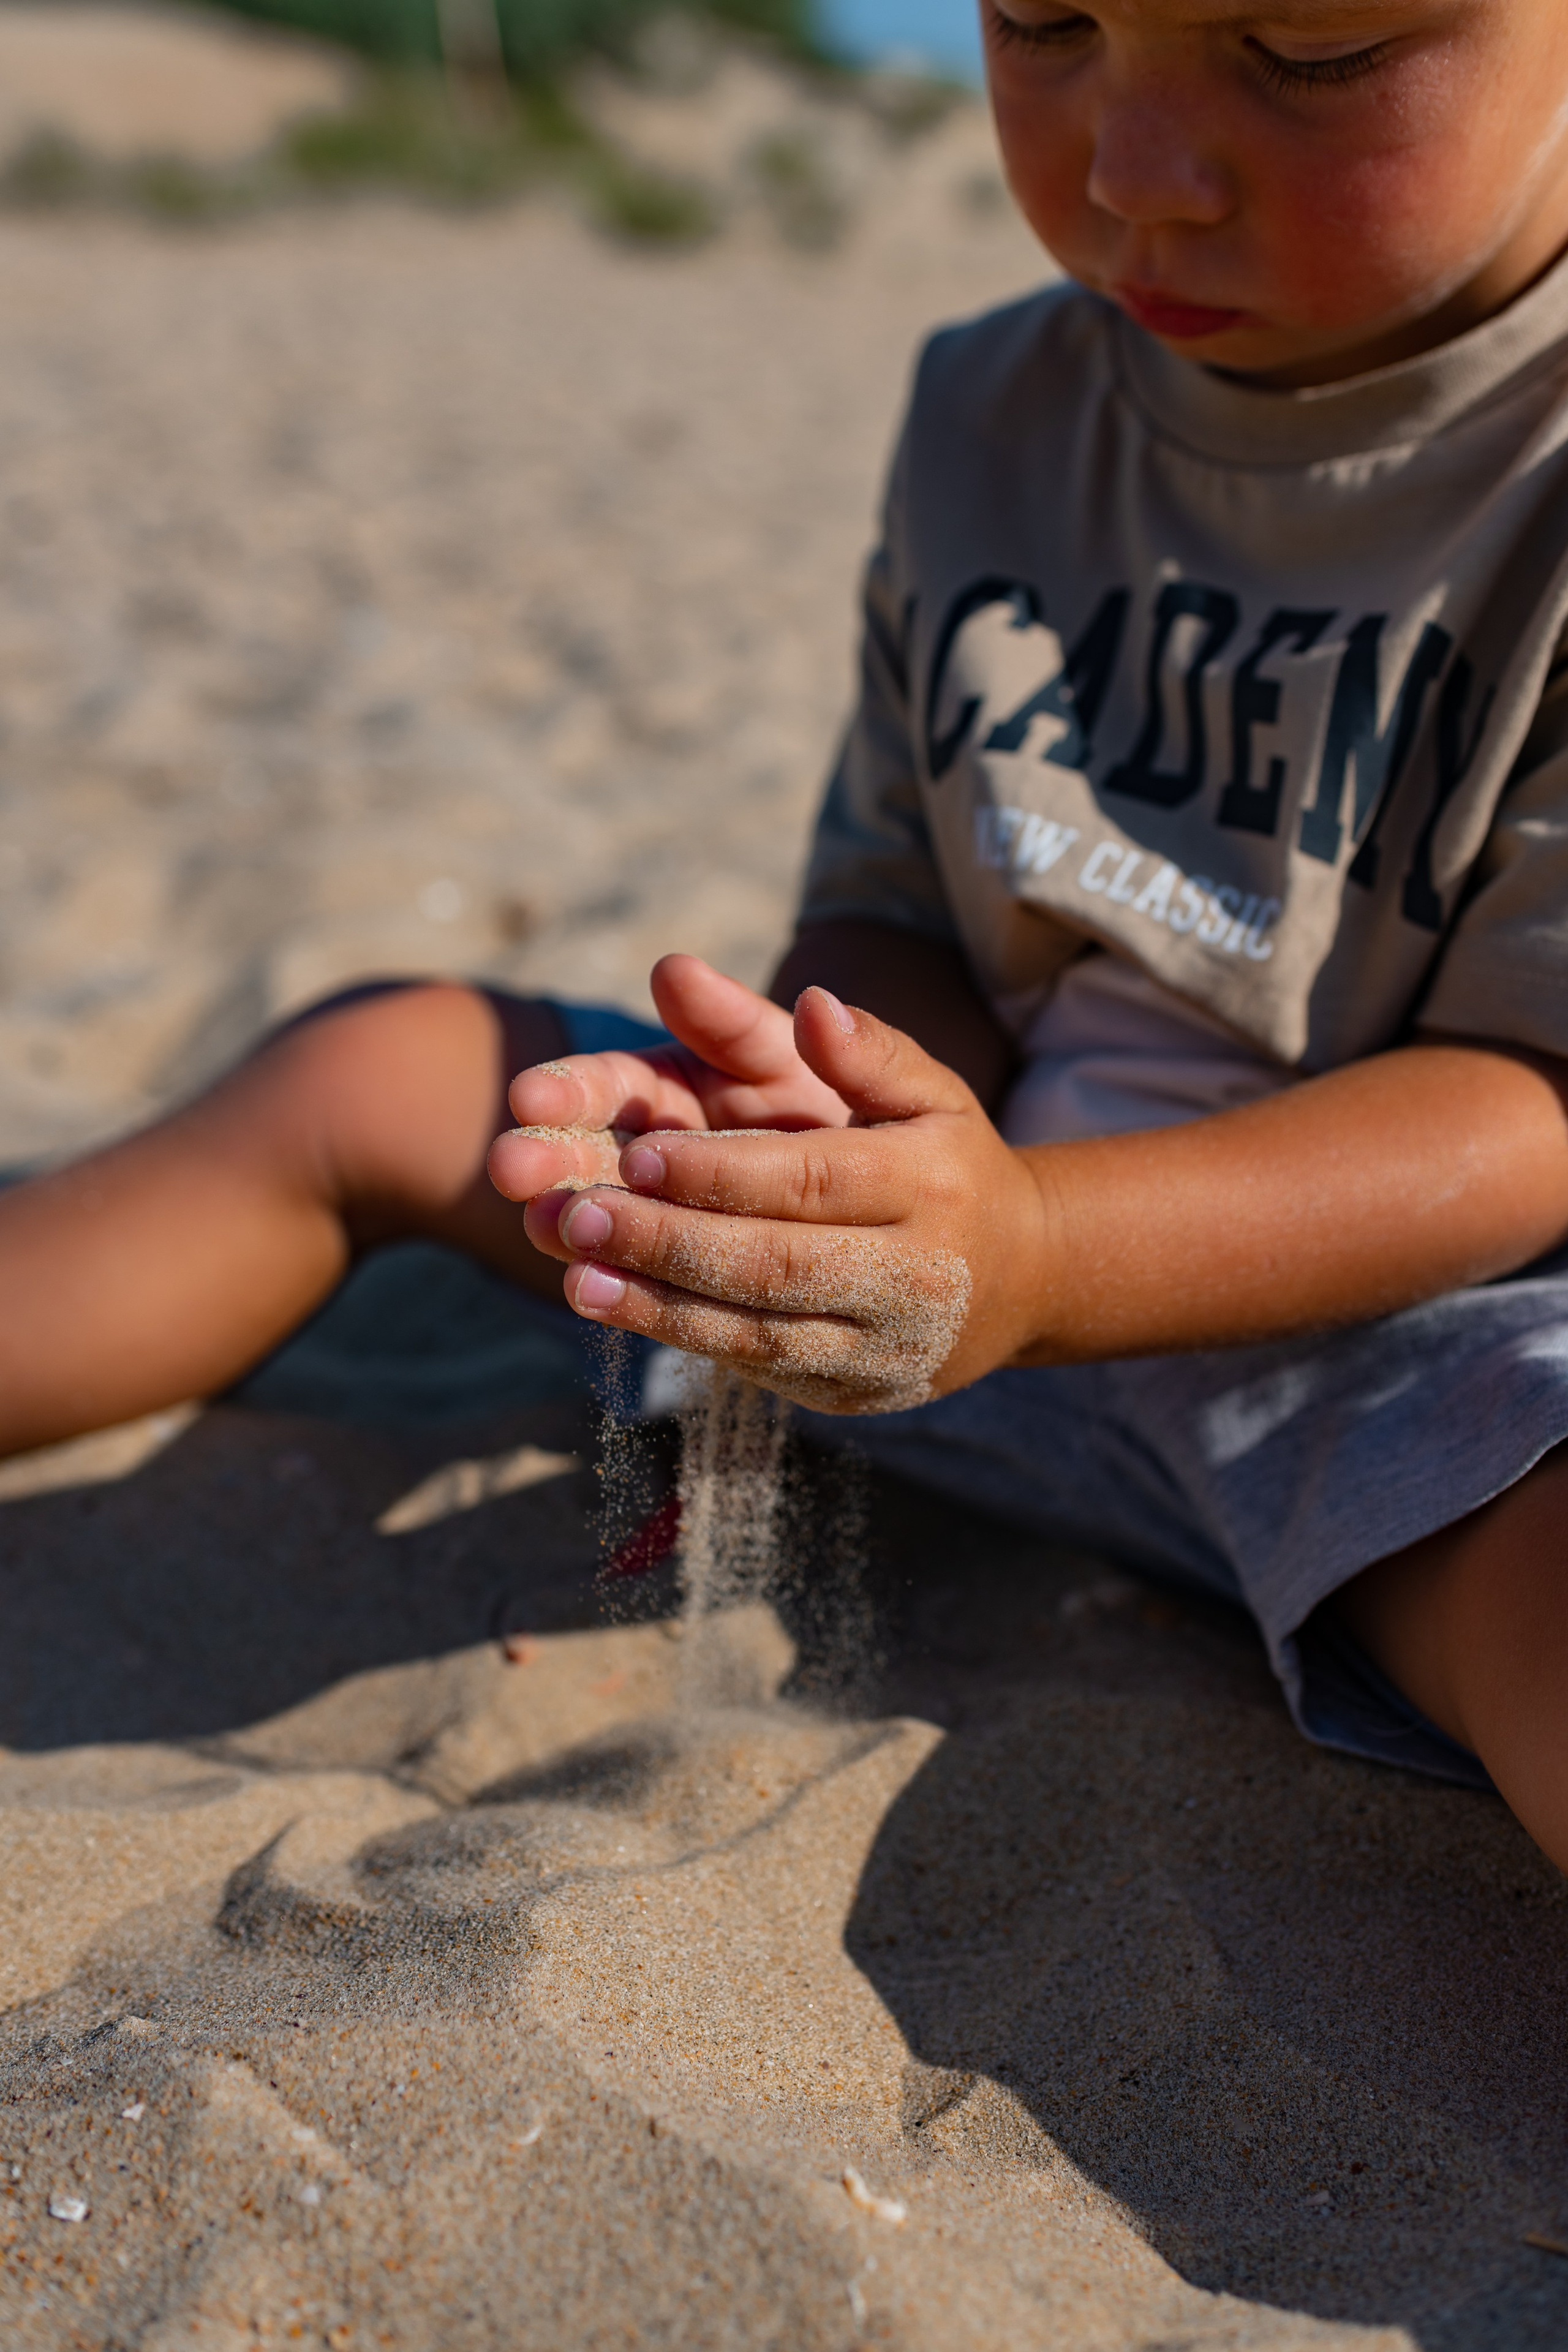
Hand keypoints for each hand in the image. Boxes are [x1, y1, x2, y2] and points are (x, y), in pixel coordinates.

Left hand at [509, 984, 1048, 1413]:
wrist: (1019, 1281)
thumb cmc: (948, 1164)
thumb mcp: (929, 1092)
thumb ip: (868, 1050)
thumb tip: (814, 1004)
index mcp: (931, 1188)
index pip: (812, 1180)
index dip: (721, 1172)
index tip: (638, 1153)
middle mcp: (914, 1278)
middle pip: (776, 1265)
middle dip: (670, 1242)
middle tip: (579, 1214)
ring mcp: (882, 1350)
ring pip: (758, 1332)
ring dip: (657, 1306)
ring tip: (574, 1276)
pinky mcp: (850, 1394)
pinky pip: (757, 1366)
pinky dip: (680, 1336)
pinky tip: (615, 1305)